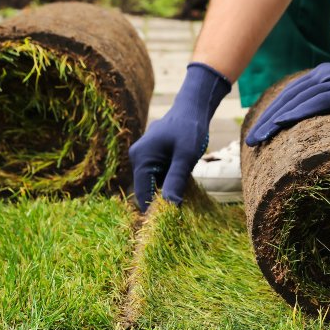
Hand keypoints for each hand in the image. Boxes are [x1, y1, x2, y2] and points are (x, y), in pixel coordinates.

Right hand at [130, 63, 229, 210]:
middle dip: (161, 201)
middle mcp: (137, 159)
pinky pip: (157, 177)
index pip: (142, 194)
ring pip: (152, 185)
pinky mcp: (151, 158)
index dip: (155, 209)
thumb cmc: (190, 129)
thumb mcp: (185, 156)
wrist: (192, 108)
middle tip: (180, 210)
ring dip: (166, 192)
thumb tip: (171, 206)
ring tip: (182, 194)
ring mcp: (143, 158)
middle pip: (146, 191)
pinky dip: (168, 183)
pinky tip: (181, 183)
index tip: (171, 221)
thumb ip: (175, 180)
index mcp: (140, 158)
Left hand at [245, 23, 329, 145]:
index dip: (273, 113)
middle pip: (286, 100)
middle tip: (251, 141)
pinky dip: (295, 114)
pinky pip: (314, 103)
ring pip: (295, 102)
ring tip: (259, 139)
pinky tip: (281, 124)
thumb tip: (324, 110)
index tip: (259, 131)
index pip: (290, 96)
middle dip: (266, 121)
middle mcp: (322, 76)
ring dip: (274, 121)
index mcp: (321, 76)